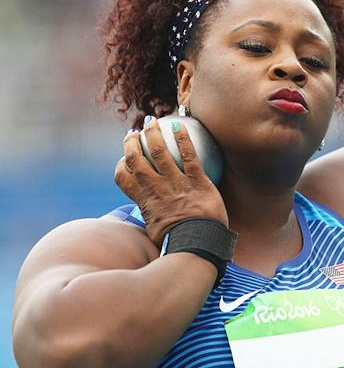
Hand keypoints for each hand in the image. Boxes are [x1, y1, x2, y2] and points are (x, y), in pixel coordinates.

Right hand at [114, 117, 228, 248]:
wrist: (199, 247)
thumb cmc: (179, 245)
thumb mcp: (155, 235)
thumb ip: (152, 222)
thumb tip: (151, 224)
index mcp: (144, 202)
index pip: (124, 178)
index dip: (121, 165)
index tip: (123, 158)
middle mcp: (157, 189)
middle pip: (136, 160)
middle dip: (131, 142)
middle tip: (133, 132)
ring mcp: (176, 184)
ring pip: (159, 152)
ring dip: (153, 133)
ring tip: (151, 121)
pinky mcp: (197, 181)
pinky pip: (189, 155)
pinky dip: (182, 138)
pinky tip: (179, 125)